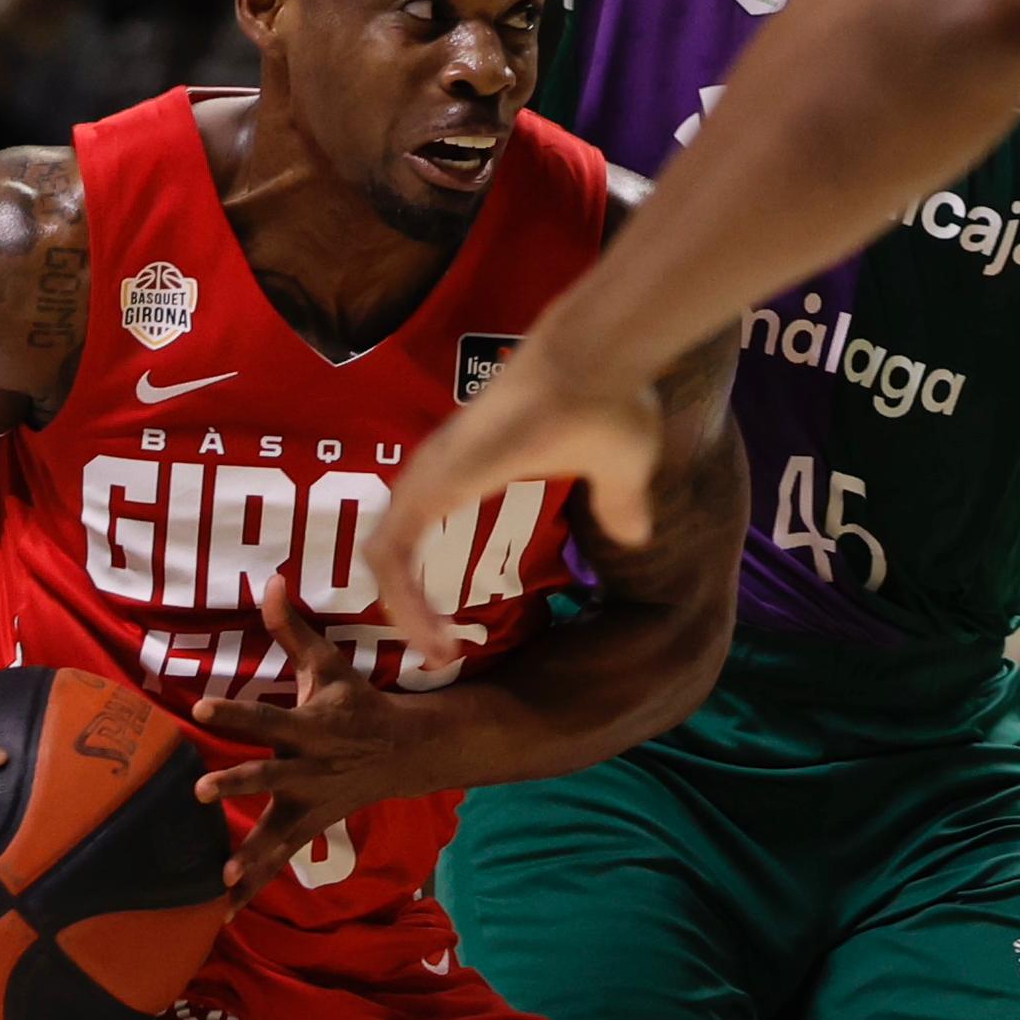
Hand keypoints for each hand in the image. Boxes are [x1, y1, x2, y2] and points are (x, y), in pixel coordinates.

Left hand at [189, 574, 473, 893]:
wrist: (407, 753)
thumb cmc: (358, 703)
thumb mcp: (330, 665)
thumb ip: (293, 630)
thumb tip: (269, 580)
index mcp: (309, 728)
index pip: (265, 717)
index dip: (235, 711)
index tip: (200, 705)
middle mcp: (308, 769)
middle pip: (268, 778)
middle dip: (238, 786)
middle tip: (201, 791)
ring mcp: (310, 804)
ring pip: (276, 833)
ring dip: (251, 856)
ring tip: (223, 879)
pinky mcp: (309, 828)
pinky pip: (279, 860)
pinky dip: (254, 886)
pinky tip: (222, 911)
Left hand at [368, 338, 671, 655]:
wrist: (600, 363)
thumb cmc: (607, 402)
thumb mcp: (620, 471)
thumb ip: (617, 503)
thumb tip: (635, 535)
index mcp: (467, 469)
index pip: (418, 533)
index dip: (425, 584)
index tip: (454, 630)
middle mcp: (437, 472)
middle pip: (392, 550)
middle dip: (408, 608)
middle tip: (440, 653)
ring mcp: (430, 475)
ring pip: (384, 559)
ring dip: (404, 613)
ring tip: (438, 656)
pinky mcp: (433, 484)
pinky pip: (390, 556)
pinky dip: (404, 601)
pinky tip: (434, 637)